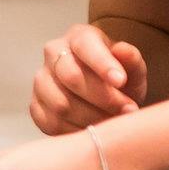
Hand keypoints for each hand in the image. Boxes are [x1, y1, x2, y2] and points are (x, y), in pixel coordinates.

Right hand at [31, 23, 147, 134]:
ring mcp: (41, 81)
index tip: (121, 81)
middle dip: (103, 98)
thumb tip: (123, 51)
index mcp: (78, 37)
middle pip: (71, 77)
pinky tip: (94, 131)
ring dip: (92, 118)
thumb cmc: (119, 79)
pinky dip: (76, 131)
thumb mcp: (132, 68)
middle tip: (128, 110)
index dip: (102, 64)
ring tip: (114, 123)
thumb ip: (131, 59)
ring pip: (61, 104)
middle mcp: (53, 54)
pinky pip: (52, 123)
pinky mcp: (36, 107)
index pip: (85, 46)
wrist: (103, 98)